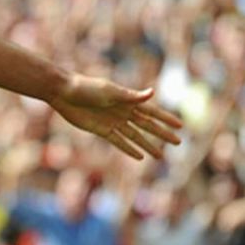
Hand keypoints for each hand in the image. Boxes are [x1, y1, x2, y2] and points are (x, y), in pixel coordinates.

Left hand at [49, 74, 182, 159]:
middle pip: (146, 126)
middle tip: (178, 142)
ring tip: (160, 156)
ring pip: (135, 136)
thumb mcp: (109, 91)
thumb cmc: (86, 87)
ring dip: (148, 145)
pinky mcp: (101, 130)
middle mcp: (122, 112)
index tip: (180, 125)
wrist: (64, 92)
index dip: (166, 118)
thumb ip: (130, 96)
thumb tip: (152, 93)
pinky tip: (139, 156)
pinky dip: (129, 149)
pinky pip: (119, 142)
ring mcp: (112, 122)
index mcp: (127, 100)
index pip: (151, 111)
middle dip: (162, 134)